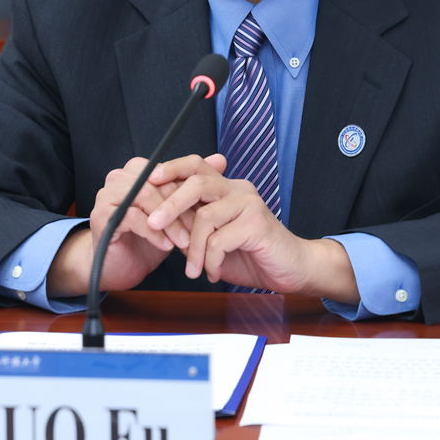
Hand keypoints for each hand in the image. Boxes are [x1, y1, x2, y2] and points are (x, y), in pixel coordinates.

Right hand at [46, 156, 195, 296]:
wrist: (121, 266)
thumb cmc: (149, 237)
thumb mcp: (178, 210)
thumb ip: (195, 184)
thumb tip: (221, 159)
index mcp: (137, 170)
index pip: (169, 171)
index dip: (190, 193)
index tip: (208, 213)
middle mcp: (120, 177)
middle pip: (158, 183)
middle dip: (182, 208)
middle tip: (198, 230)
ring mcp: (107, 194)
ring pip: (146, 197)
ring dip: (170, 222)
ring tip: (184, 241)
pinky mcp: (102, 215)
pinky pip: (133, 217)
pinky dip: (154, 233)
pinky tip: (165, 246)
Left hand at [146, 156, 360, 303]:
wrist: (292, 269)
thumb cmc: (253, 255)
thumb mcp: (215, 240)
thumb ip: (194, 227)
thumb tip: (159, 222)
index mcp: (228, 188)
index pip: (196, 166)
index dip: (171, 169)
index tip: (147, 180)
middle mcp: (239, 190)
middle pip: (197, 182)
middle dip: (170, 203)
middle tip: (152, 224)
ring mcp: (250, 205)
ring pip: (205, 216)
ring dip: (192, 248)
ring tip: (192, 270)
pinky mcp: (257, 224)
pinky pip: (219, 240)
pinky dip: (210, 261)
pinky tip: (212, 273)